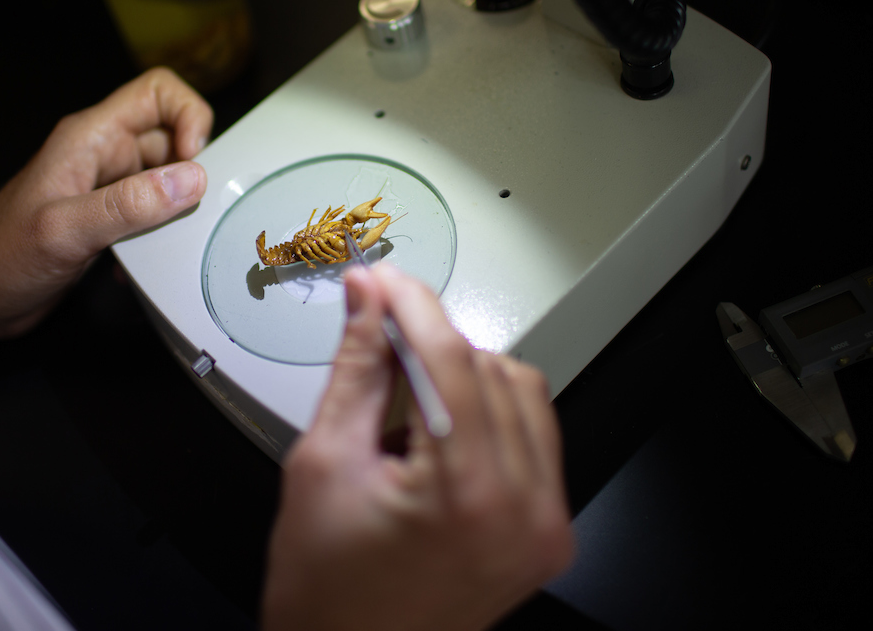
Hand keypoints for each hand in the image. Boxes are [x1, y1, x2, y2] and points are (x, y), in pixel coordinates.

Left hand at [0, 68, 211, 387]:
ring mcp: (105, 190)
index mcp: (90, 138)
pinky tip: (144, 265)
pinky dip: (159, 236)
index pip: (158, 92)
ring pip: (165, 181)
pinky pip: (151, 216)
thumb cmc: (2, 258)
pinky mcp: (106, 223)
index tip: (196, 164)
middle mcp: (102, 156)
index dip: (189, 116)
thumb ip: (129, 205)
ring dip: (178, 210)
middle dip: (192, 172)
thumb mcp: (66, 231)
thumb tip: (195, 179)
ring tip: (175, 242)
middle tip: (195, 213)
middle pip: (171, 138)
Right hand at [262, 264, 572, 630]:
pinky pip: (535, 436)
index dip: (411, 307)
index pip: (449, 359)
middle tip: (378, 342)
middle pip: (489, 368)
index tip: (384, 282)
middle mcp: (524, 510)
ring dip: (465, 376)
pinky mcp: (549, 534)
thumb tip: (367, 298)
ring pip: (522, 392)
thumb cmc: (325, 591)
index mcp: (465, 494)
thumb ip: (356, 367)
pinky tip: (443, 435)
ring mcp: (545, 526)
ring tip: (408, 411)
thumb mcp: (324, 463)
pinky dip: (491, 414)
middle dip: (431, 345)